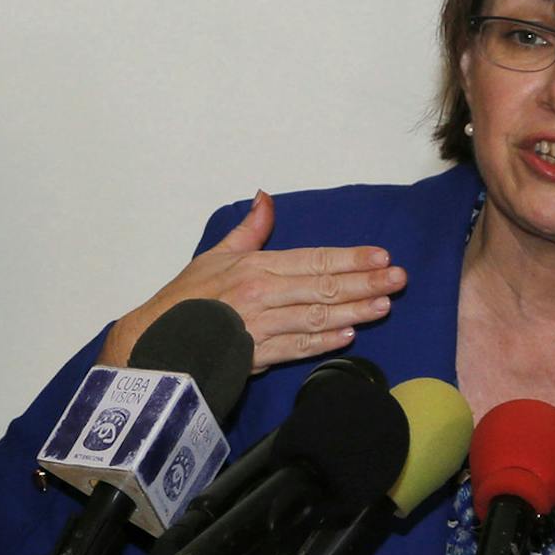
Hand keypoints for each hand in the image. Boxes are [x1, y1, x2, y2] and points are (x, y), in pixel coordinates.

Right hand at [102, 190, 407, 372]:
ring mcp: (260, 327)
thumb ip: (249, 230)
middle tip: (399, 279)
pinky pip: (298, 347)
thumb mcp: (215, 256)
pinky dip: (325, 341)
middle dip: (365, 282)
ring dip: (355, 311)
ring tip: (385, 305)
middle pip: (323, 287)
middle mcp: (261, 295)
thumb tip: (265, 197)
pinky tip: (350, 335)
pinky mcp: (257, 356)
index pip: (313, 259)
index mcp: (255, 267)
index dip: (349, 258)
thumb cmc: (186, 298)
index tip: (379, 256)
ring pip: (317, 317)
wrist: (156, 341)